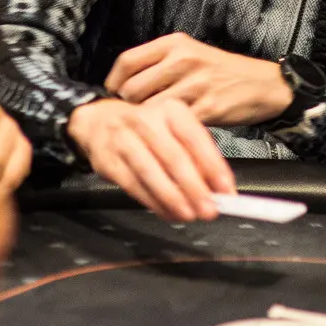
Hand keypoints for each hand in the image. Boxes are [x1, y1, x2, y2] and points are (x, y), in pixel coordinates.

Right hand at [67, 93, 234, 220]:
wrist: (98, 122)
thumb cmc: (146, 130)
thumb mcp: (174, 132)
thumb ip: (198, 157)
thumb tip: (220, 189)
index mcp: (170, 110)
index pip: (195, 138)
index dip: (213, 166)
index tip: (226, 190)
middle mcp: (146, 120)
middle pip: (173, 156)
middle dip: (194, 187)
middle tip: (209, 209)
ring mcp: (124, 140)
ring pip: (151, 172)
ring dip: (173, 198)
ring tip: (189, 214)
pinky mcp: (108, 161)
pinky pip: (133, 185)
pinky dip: (153, 202)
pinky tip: (168, 213)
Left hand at [105, 32, 292, 124]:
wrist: (263, 85)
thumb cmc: (221, 73)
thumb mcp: (191, 54)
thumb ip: (160, 64)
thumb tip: (123, 84)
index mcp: (176, 44)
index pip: (128, 61)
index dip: (113, 81)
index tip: (113, 94)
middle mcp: (184, 59)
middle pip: (133, 88)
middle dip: (129, 106)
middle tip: (136, 115)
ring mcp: (197, 84)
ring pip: (150, 108)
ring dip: (146, 122)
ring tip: (151, 127)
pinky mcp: (208, 108)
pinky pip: (173, 124)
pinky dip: (167, 132)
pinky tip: (169, 134)